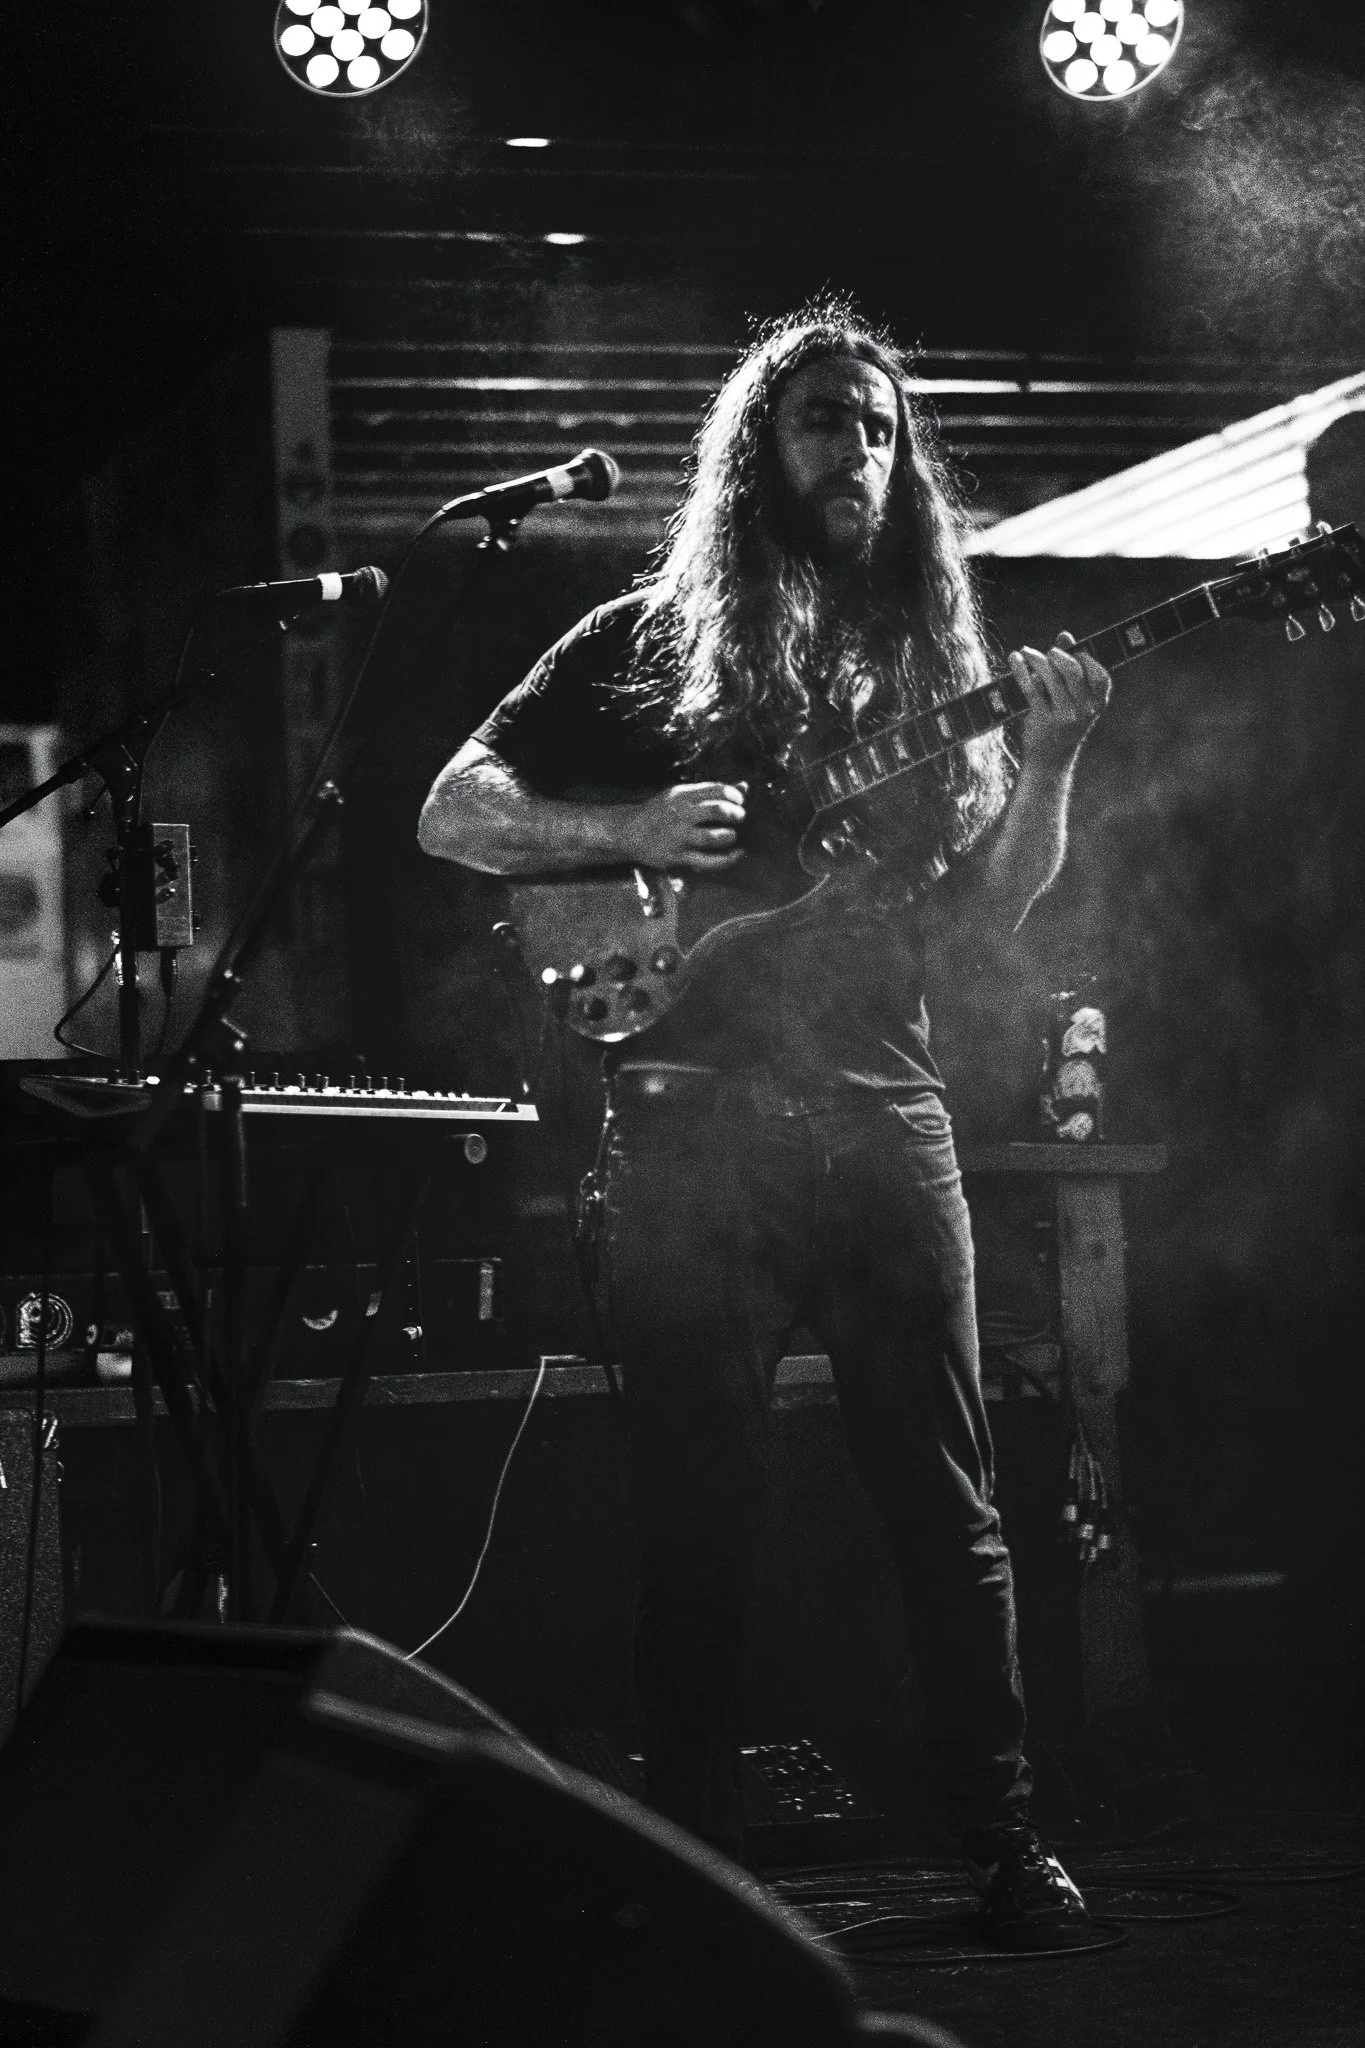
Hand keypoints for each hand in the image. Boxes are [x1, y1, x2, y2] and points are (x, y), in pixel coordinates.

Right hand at [621, 782, 746, 870]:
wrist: (628, 831)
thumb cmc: (659, 812)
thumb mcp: (680, 795)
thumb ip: (710, 791)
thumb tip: (745, 786)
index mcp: (682, 795)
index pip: (717, 790)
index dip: (735, 795)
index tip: (740, 801)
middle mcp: (681, 814)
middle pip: (718, 810)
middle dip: (735, 813)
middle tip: (740, 817)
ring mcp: (679, 836)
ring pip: (713, 837)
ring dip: (729, 836)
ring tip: (732, 835)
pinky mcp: (677, 856)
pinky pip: (706, 861)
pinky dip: (726, 859)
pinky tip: (737, 854)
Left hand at [1009, 632, 1110, 765]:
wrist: (1049, 761)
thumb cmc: (1062, 723)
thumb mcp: (1074, 699)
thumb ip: (1072, 668)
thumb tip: (1065, 635)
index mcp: (1098, 704)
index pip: (1099, 675)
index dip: (1084, 658)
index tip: (1069, 649)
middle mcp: (1085, 710)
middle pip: (1073, 670)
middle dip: (1057, 655)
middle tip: (1045, 653)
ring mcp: (1064, 717)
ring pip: (1050, 677)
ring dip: (1035, 659)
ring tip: (1025, 653)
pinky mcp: (1042, 721)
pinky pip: (1030, 688)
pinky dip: (1020, 669)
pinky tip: (1014, 659)